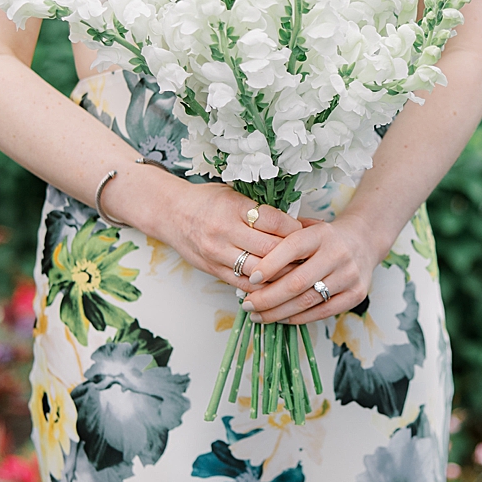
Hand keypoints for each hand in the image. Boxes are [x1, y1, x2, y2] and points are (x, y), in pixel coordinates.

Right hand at [155, 182, 303, 292]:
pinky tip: (277, 285)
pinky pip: (243, 285)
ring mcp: (217, 253)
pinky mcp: (213, 270)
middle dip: (294, 255)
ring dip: (281, 275)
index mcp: (232, 207)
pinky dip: (263, 287)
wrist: (170, 212)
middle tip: (311, 256)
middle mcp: (224, 231)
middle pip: (269, 250)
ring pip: (259, 272)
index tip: (307, 232)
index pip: (273, 222)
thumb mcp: (235, 194)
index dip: (295, 229)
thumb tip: (299, 222)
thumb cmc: (206, 200)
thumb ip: (263, 209)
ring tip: (298, 273)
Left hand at [243, 215, 388, 326]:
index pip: (292, 248)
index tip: (250, 278)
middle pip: (297, 282)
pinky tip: (279, 318)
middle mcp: (338, 253)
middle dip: (267, 297)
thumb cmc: (323, 238)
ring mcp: (349, 276)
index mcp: (322, 233)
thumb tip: (246, 262)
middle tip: (247, 304)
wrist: (363, 242)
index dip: (269, 265)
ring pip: (307, 301)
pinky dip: (296, 318)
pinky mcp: (355, 295)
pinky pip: (320, 312)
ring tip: (257, 315)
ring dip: (277, 312)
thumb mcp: (305, 227)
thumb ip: (281, 238)